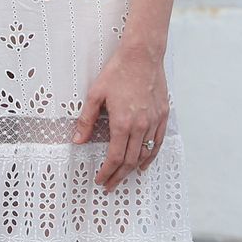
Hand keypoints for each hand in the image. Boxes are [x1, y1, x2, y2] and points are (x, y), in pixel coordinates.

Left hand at [74, 39, 169, 190]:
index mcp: (122, 123)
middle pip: (130, 160)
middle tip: (109, 184)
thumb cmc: (118, 72)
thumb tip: (78, 140)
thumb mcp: (95, 95)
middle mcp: (141, 126)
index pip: (114, 157)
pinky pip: (158, 142)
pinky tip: (144, 163)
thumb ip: (87, 121)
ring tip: (123, 176)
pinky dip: (151, 156)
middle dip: (118, 175)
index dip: (107, 171)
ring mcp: (154, 122)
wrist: (142, 57)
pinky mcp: (163, 116)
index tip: (100, 179)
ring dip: (133, 168)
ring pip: (145, 154)